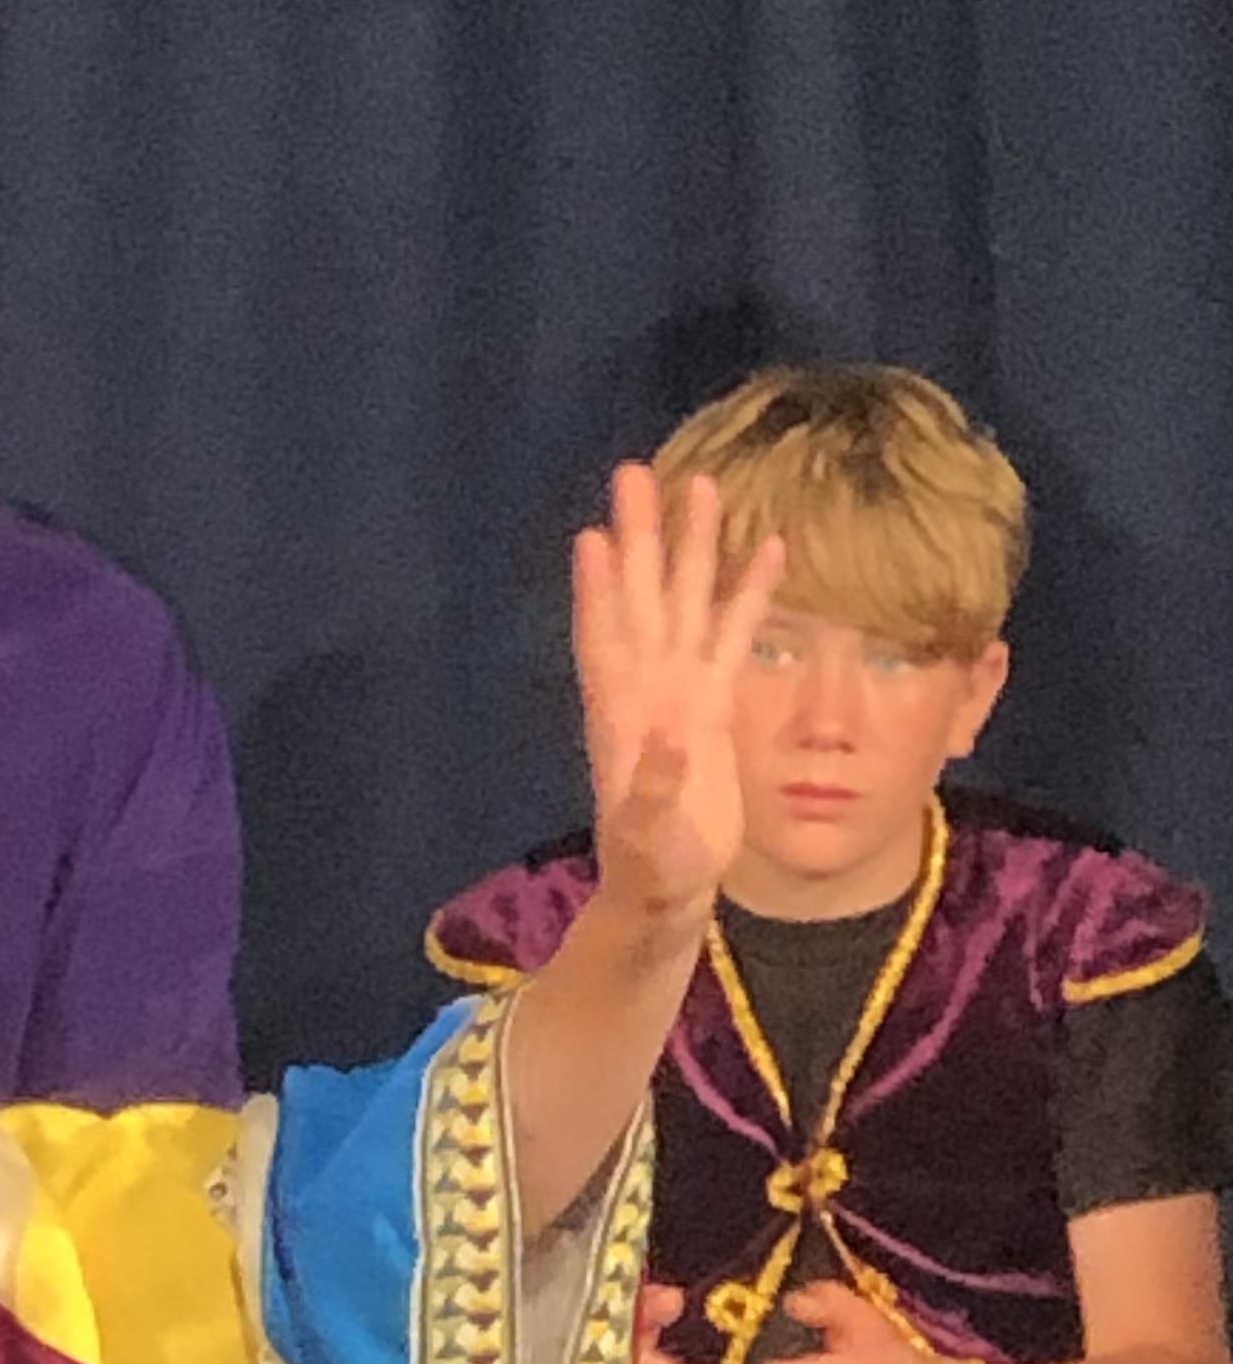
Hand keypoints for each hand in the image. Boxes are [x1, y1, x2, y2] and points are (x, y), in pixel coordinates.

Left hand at [573, 465, 785, 929]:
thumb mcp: (650, 838)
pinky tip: (769, 547)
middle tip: (636, 472)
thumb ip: (657, 791)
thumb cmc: (650, 869)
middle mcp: (646, 689)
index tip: (594, 535)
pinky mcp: (715, 704)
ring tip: (703, 485)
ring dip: (694, 547)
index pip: (605, 638)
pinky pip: (735, 635)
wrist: (668, 891)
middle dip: (641, 537)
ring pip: (688, 603)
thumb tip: (671, 737)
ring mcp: (681, 690)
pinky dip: (750, 593)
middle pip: (643, 597)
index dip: (598, 590)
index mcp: (621, 715)